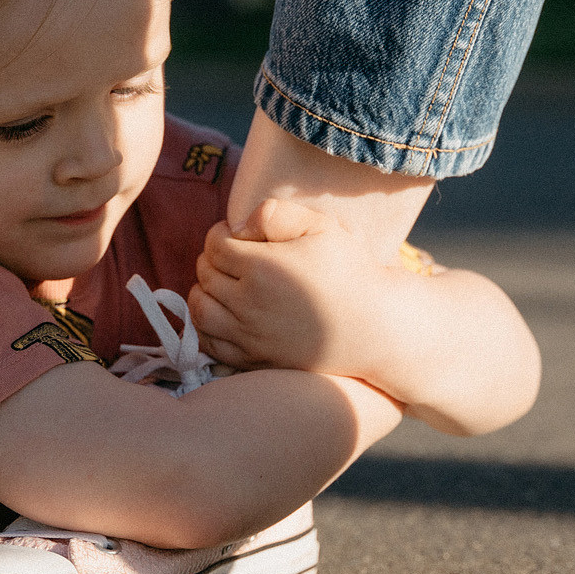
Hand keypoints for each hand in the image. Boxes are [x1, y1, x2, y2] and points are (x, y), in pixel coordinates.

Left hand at [190, 198, 418, 395]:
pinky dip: (206, 326)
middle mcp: (248, 305)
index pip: (214, 245)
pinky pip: (210, 344)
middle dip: (213, 259)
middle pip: (204, 275)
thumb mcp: (321, 226)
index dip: (221, 233)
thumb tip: (239, 227)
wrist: (374, 326)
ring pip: (200, 310)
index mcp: (261, 269)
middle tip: (234, 255)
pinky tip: (224, 314)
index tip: (238, 234)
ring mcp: (249, 337)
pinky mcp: (255, 360)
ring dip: (204, 291)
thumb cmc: (350, 271)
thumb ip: (275, 213)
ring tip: (223, 283)